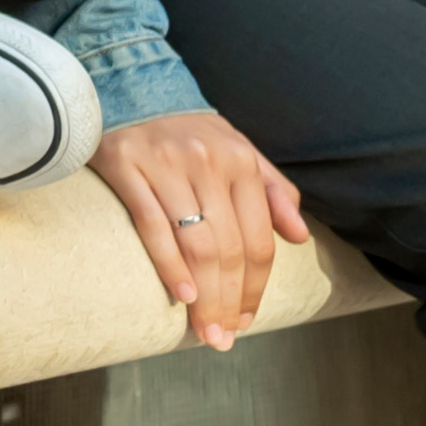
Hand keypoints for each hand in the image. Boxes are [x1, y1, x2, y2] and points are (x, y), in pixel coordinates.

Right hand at [91, 111, 307, 349]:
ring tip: (204, 329)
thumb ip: (272, 191)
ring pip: (195, 243)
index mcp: (240, 161)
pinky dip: (169, 264)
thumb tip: (299, 237)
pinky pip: (152, 224)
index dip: (255, 288)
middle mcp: (207, 160)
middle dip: (229, 302)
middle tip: (223, 338)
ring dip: (204, 297)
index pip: (258, 241)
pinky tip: (182, 295)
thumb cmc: (189, 133)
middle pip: (228, 249)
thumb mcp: (238, 151)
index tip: (246, 321)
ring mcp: (166, 162)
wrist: (129, 87)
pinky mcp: (126, 163)